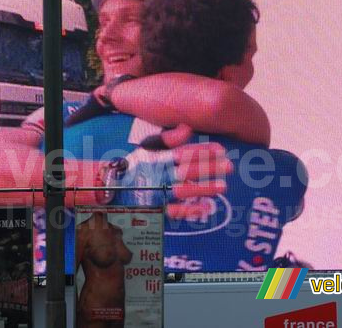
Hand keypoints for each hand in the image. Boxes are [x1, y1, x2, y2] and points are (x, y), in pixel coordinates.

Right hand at [117, 140, 231, 220]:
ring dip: (204, 189)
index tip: (221, 149)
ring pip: (183, 191)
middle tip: (229, 166)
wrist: (112, 190)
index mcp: (156, 159)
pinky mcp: (156, 210)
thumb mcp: (146, 149)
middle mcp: (157, 176)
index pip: (182, 153)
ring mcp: (157, 194)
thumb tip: (187, 128)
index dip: (202, 151)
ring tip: (223, 186)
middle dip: (208, 168)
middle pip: (186, 171)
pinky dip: (190, 210)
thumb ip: (167, 139)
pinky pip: (174, 212)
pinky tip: (206, 207)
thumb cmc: (134, 167)